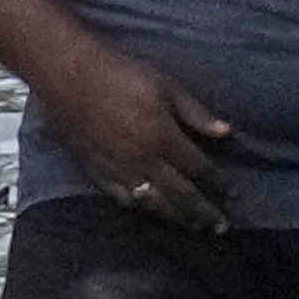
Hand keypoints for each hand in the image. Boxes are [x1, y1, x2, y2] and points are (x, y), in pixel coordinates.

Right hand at [46, 33, 234, 225]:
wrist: (66, 72)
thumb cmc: (118, 71)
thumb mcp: (163, 83)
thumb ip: (194, 112)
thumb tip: (225, 133)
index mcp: (163, 137)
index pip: (198, 169)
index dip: (218, 183)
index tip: (232, 194)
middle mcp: (144, 160)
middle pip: (181, 195)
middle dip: (204, 212)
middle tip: (221, 226)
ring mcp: (120, 169)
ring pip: (155, 204)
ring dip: (177, 218)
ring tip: (192, 226)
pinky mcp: (97, 171)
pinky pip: (124, 199)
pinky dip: (142, 209)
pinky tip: (151, 212)